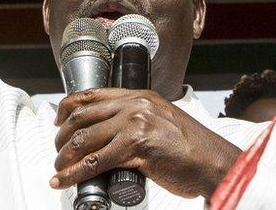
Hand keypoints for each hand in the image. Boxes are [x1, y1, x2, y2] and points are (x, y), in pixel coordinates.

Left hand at [52, 88, 240, 198]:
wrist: (217, 164)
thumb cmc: (193, 149)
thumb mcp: (161, 122)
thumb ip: (136, 121)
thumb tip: (107, 135)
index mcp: (139, 96)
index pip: (92, 95)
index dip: (68, 108)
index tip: (57, 120)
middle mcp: (135, 106)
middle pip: (83, 117)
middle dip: (62, 137)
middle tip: (57, 152)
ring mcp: (135, 124)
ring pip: (85, 140)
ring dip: (64, 157)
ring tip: (59, 169)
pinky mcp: (137, 147)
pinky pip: (96, 162)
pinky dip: (74, 174)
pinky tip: (65, 180)